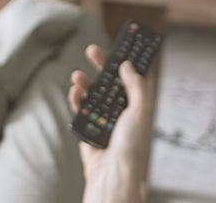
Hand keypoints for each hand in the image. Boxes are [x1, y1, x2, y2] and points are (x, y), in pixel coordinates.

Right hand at [68, 44, 158, 202]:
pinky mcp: (88, 129)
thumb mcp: (141, 110)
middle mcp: (121, 111)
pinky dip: (77, 99)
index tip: (123, 42)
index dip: (128, 59)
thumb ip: (136, 85)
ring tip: (77, 76)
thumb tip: (127, 64)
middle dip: (102, 65)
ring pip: (93, 94)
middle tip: (92, 50)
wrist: (113, 174)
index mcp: (137, 105)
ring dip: (85, 82)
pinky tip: (74, 92)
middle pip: (110, 82)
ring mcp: (104, 120)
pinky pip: (81, 110)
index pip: (133, 77)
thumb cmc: (132, 146)